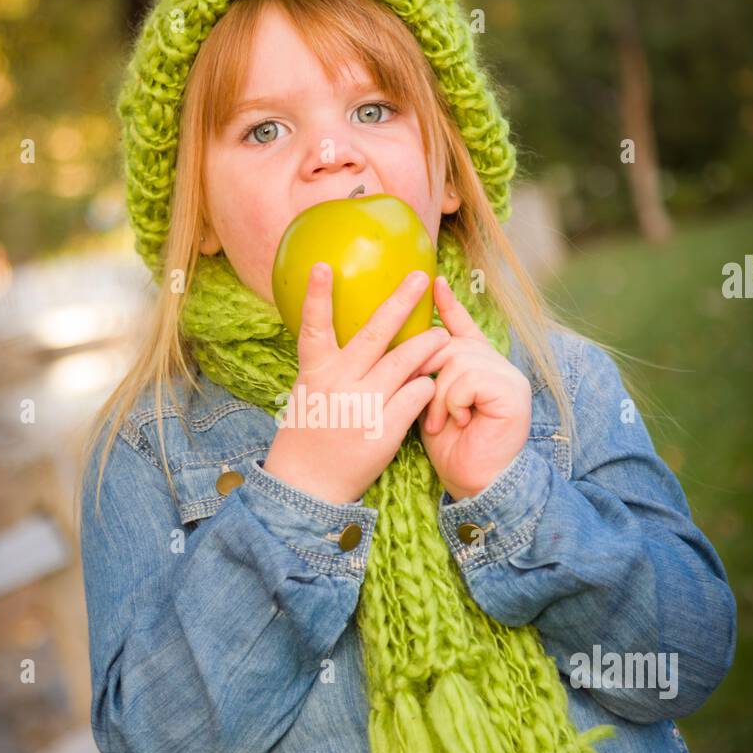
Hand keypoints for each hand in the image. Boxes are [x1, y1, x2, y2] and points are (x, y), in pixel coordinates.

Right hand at [263, 264, 449, 505]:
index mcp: (315, 373)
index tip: (324, 266)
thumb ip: (330, 367)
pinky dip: (427, 387)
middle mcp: (338, 384)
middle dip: (399, 303)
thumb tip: (362, 338)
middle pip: (374, 335)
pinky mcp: (384, 430)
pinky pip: (417, 396)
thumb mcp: (309, 394)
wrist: (308, 486)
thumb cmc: (309, 435)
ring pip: (406, 363)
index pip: (314, 327)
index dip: (318, 296)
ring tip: (443, 336)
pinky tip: (431, 385)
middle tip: (419, 278)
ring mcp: (362, 406)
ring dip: (428, 346)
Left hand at [411, 275, 531, 500]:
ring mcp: (508, 376)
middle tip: (421, 401)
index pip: (461, 329)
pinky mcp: (512, 391)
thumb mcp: (429, 403)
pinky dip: (453, 402)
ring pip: (456, 359)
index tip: (433, 282)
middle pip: (450, 343)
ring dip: (438, 394)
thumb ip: (427, 374)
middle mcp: (496, 366)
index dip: (449, 306)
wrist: (474, 482)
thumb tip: (407, 345)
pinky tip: (458, 421)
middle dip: (426, 368)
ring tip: (437, 422)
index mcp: (477, 367)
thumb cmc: (449, 448)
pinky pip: (467, 378)